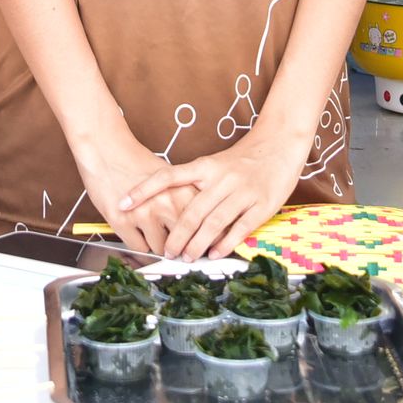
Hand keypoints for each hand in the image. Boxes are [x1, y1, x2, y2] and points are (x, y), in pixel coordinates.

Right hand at [73, 122, 195, 253]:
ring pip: (159, 248)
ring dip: (155, 243)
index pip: (201, 227)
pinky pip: (138, 248)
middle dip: (177, 245)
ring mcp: (143, 213)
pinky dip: (137, 242)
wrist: (105, 148)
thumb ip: (185, 200)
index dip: (199, 238)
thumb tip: (199, 227)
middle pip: (182, 242)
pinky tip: (134, 226)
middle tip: (172, 243)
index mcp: (182, 190)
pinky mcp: (122, 221)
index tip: (198, 245)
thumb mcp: (170, 177)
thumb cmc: (135, 162)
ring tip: (147, 227)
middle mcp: (166, 202)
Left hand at [123, 127, 311, 259]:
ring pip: (213, 222)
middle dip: (175, 235)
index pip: (167, 176)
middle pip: (191, 211)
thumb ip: (194, 183)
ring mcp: (242, 191)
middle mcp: (221, 178)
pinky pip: (240, 227)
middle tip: (165, 252)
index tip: (122, 204)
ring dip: (197, 244)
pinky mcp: (261, 204)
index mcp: (205, 166)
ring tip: (186, 257)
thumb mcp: (214, 164)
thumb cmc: (242, 159)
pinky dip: (225, 243)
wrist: (279, 145)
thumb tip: (167, 208)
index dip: (143, 190)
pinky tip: (214, 253)